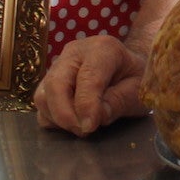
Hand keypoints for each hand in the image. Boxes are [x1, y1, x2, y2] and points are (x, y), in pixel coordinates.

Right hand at [34, 35, 148, 136]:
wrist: (129, 69)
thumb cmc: (137, 78)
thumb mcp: (138, 90)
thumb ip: (119, 101)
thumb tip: (95, 117)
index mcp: (102, 48)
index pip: (87, 78)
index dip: (86, 105)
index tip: (90, 127)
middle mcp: (75, 52)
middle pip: (56, 84)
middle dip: (65, 114)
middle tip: (83, 131)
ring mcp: (59, 65)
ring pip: (43, 95)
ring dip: (57, 118)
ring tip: (81, 127)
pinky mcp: (49, 80)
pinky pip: (41, 104)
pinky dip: (51, 118)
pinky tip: (73, 122)